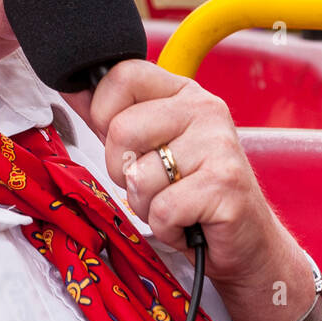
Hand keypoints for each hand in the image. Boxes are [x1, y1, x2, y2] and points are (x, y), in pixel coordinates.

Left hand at [90, 59, 314, 320]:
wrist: (248, 244)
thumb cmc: (193, 195)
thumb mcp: (150, 148)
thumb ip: (113, 119)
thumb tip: (73, 90)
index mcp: (184, 93)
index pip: (123, 76)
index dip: (103, 114)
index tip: (125, 145)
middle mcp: (205, 109)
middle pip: (120, 130)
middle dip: (124, 171)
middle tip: (155, 185)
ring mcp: (219, 145)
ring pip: (138, 177)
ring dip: (147, 206)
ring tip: (176, 204)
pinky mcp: (225, 185)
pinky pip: (161, 210)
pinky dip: (167, 228)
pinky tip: (189, 222)